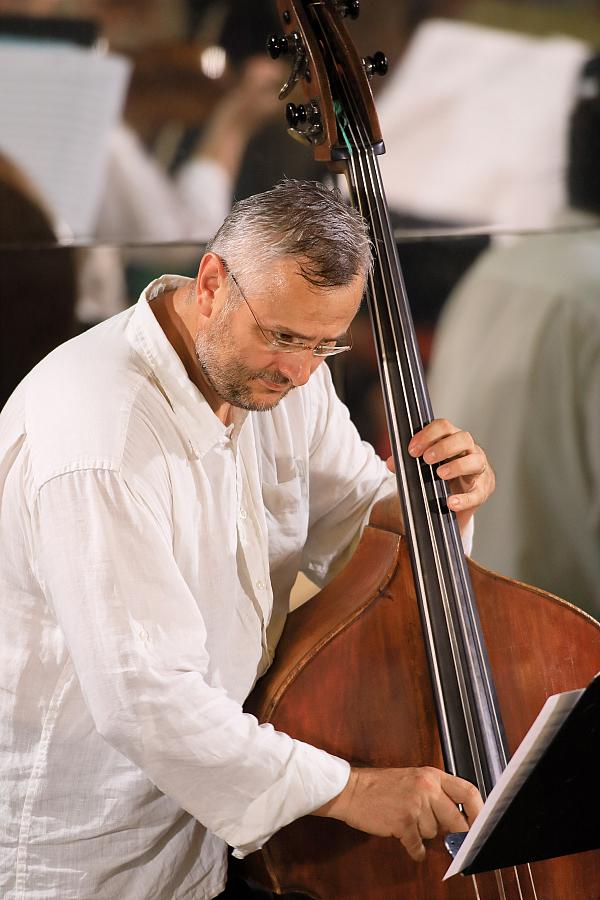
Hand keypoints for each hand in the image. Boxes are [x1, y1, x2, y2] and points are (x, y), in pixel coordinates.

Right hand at [314, 766, 481, 861]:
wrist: (351, 789)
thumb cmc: (382, 785)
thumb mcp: (414, 778)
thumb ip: (437, 793)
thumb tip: (461, 819)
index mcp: (431, 775)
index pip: (468, 792)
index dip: (480, 812)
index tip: (482, 826)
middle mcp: (426, 787)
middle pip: (457, 819)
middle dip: (454, 833)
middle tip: (449, 838)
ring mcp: (415, 805)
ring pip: (435, 833)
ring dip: (424, 833)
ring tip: (408, 821)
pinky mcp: (403, 822)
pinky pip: (418, 846)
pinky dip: (414, 849)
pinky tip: (406, 839)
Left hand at [386, 419, 494, 532]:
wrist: (457, 498)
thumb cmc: (440, 475)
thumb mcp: (423, 467)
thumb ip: (408, 463)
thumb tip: (392, 463)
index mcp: (453, 439)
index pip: (444, 427)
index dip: (428, 435)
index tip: (412, 449)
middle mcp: (469, 450)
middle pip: (463, 438)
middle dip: (444, 447)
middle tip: (426, 459)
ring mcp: (478, 469)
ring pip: (476, 460)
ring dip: (457, 466)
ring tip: (440, 474)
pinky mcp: (482, 490)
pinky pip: (476, 494)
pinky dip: (464, 499)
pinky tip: (451, 502)